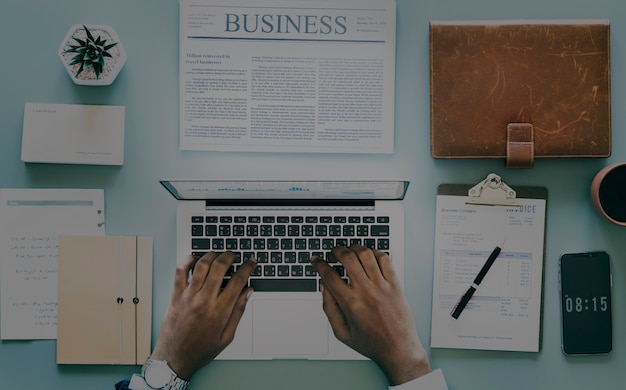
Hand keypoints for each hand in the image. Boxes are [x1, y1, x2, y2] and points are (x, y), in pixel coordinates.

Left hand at [150, 252, 256, 379]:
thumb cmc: (201, 350)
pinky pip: (180, 271)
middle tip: (234, 255)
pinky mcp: (175, 295)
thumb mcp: (227, 336)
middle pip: (220, 267)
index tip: (251, 262)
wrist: (174, 358)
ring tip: (217, 255)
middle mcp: (204, 301)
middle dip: (230, 256)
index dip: (247, 267)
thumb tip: (248, 292)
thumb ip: (238, 312)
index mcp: (220, 311)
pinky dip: (187, 260)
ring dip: (211, 255)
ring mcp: (188, 296)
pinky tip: (195, 259)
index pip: (238, 281)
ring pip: (201, 265)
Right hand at [311, 245, 431, 385]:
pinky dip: (374, 252)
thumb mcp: (341, 332)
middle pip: (347, 258)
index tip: (316, 260)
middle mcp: (367, 292)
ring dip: (354, 248)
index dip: (319, 264)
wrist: (399, 350)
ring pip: (366, 254)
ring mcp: (383, 286)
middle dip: (336, 251)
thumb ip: (329, 308)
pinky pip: (385, 259)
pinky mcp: (395, 284)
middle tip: (333, 253)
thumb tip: (323, 286)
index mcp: (351, 304)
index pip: (329, 275)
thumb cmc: (371, 343)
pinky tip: (368, 256)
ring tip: (349, 251)